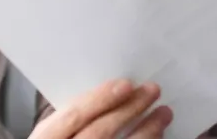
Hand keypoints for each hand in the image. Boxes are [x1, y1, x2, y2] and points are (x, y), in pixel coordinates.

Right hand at [31, 80, 172, 138]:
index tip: (126, 84)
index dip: (99, 99)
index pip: (73, 117)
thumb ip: (71, 121)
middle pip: (99, 133)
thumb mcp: (53, 135)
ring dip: (147, 131)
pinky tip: (157, 137)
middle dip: (128, 109)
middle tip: (152, 90)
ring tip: (164, 113)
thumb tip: (108, 97)